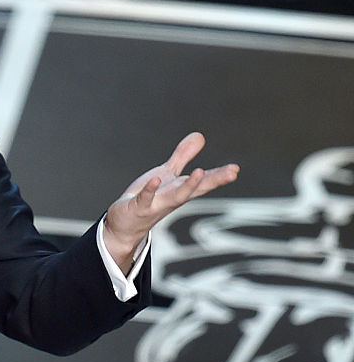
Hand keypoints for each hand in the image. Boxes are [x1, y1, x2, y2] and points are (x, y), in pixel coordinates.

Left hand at [104, 132, 238, 271]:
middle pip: (196, 189)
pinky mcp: (139, 207)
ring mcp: (156, 204)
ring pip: (176, 196)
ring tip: (200, 172)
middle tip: (231, 173)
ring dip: (188, 186)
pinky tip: (156, 179)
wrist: (125, 224)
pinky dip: (151, 190)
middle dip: (213, 180)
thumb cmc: (149, 197)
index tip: (235, 169)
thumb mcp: (167, 174)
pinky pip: (146, 198)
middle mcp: (172, 198)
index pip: (203, 182)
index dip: (219, 175)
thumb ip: (182, 156)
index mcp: (180, 189)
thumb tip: (199, 136)